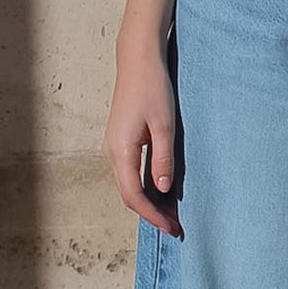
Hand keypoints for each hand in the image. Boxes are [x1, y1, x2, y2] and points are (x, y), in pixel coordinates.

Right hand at [103, 48, 182, 235]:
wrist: (138, 61)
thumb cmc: (152, 88)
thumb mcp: (165, 126)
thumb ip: (163, 159)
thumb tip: (163, 190)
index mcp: (121, 150)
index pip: (134, 195)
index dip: (153, 215)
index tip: (171, 227)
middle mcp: (112, 152)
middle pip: (128, 194)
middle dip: (151, 213)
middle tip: (175, 226)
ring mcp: (114, 146)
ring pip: (128, 184)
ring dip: (148, 201)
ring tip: (172, 212)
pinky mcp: (120, 140)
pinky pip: (129, 172)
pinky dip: (144, 186)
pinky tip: (161, 190)